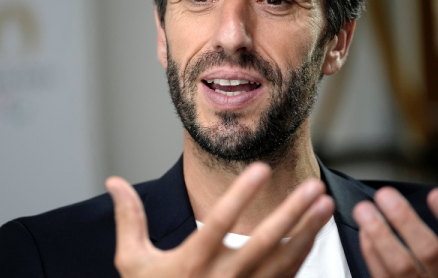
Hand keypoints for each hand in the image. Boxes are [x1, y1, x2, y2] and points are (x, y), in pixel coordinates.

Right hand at [105, 163, 334, 277]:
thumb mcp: (133, 264)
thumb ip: (129, 219)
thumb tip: (113, 181)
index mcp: (190, 265)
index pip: (219, 224)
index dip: (241, 195)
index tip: (261, 169)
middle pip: (263, 243)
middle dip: (291, 213)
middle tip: (311, 187)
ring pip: (284, 261)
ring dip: (307, 231)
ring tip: (324, 203)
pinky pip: (287, 276)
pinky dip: (304, 253)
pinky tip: (315, 231)